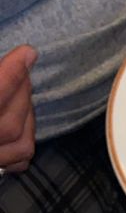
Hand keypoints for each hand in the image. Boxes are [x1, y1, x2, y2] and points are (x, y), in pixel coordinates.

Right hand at [0, 45, 37, 172]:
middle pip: (11, 123)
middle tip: (23, 70)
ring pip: (21, 143)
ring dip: (27, 114)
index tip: (27, 53)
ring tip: (21, 93)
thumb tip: (24, 57)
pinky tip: (22, 121)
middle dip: (21, 92)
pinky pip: (20, 160)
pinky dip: (26, 138)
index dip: (10, 75)